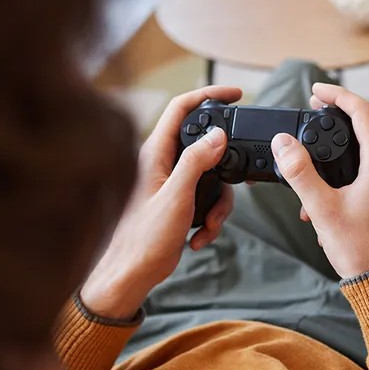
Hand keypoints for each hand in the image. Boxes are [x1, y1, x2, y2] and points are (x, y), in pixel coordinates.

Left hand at [80, 86, 241, 319]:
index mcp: (155, 153)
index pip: (183, 109)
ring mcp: (170, 182)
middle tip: (237, 179)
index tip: (236, 94)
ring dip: (218, 204)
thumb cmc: (143, 239)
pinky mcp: (177, 201)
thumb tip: (217, 135)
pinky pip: (206, 198)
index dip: (209, 95)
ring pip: (211, 177)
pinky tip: (198, 237)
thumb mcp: (176, 197)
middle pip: (205, 146)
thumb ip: (196, 162)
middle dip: (225, 170)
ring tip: (208, 226)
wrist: (131, 274)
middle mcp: (162, 163)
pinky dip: (210, 218)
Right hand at [272, 83, 368, 277]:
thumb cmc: (357, 248)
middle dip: (340, 112)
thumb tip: (283, 143)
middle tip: (314, 107)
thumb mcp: (321, 208)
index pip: (363, 113)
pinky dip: (347, 161)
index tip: (316, 90)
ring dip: (342, 138)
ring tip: (313, 141)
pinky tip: (322, 183)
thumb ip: (300, 172)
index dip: (338, 95)